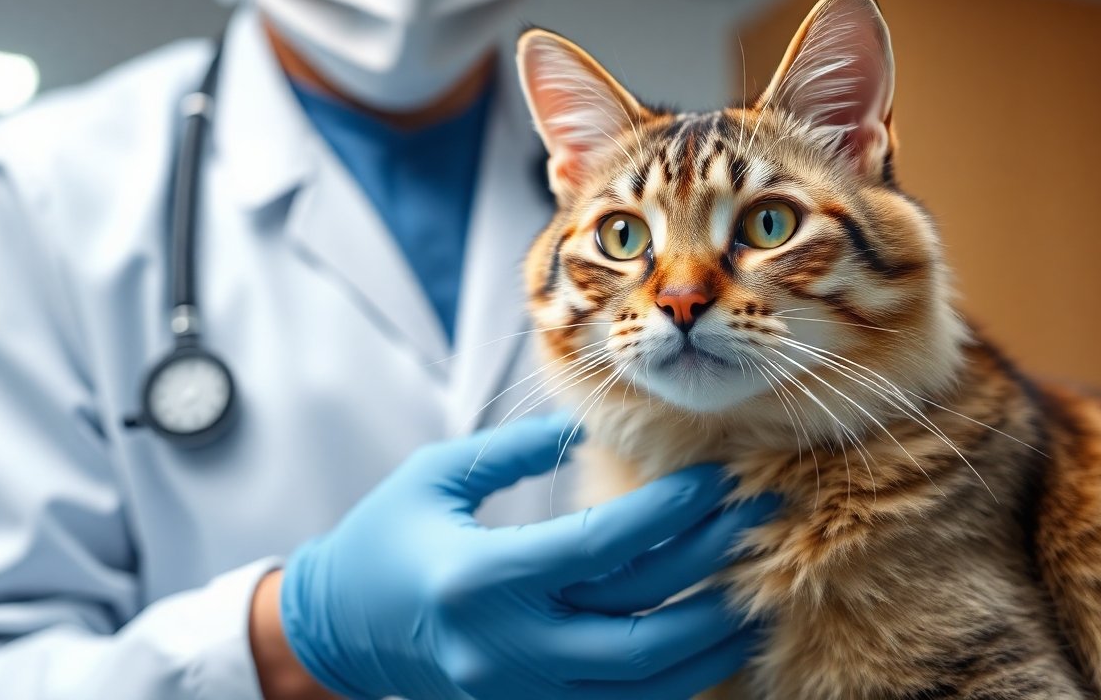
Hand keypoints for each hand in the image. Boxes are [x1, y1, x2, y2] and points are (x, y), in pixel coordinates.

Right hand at [276, 414, 778, 699]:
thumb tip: (590, 425)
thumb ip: (515, 451)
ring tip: (760, 594)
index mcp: (478, 578)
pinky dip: (676, 681)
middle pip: (640, 622)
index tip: (716, 478)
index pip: (599, 547)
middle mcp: (506, 646)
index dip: (668, 513)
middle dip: (713, 570)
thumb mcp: (435, 477)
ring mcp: (520, 690)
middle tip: (763, 521)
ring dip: (712, 639)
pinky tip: (713, 645)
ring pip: (644, 682)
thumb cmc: (384, 540)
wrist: (337, 634)